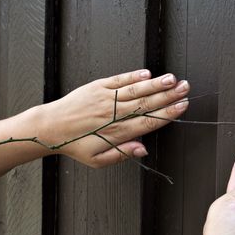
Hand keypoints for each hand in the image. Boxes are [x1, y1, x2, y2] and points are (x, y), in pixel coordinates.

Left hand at [42, 69, 189, 166]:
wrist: (50, 127)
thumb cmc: (74, 144)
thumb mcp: (97, 161)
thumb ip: (122, 154)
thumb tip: (143, 149)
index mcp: (116, 132)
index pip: (148, 121)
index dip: (167, 113)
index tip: (181, 106)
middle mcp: (114, 113)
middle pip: (146, 103)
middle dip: (168, 95)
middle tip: (185, 89)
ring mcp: (106, 98)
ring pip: (136, 90)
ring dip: (156, 84)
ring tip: (172, 79)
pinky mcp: (97, 87)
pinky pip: (118, 80)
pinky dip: (133, 76)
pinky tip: (147, 74)